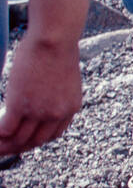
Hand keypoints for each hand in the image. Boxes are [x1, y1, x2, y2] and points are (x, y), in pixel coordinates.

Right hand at [0, 33, 82, 154]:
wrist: (54, 38)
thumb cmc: (57, 48)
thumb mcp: (63, 76)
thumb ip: (55, 91)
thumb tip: (41, 92)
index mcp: (70, 107)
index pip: (53, 135)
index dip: (37, 140)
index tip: (25, 140)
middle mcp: (57, 114)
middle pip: (36, 141)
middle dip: (19, 148)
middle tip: (5, 148)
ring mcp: (39, 112)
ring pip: (19, 139)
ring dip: (5, 145)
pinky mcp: (20, 105)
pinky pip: (6, 128)